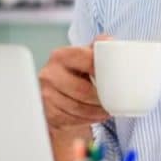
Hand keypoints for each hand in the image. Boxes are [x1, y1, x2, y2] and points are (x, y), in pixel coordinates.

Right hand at [38, 37, 112, 160]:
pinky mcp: (47, 112)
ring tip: (106, 110)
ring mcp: (46, 94)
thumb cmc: (75, 73)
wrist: (56, 94)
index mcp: (60, 56)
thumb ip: (97, 47)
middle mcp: (49, 74)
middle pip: (82, 90)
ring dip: (96, 112)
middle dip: (101, 99)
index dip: (101, 69)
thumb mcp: (84, 57)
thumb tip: (109, 41)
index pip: (84, 59)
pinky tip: (94, 115)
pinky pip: (71, 119)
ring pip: (78, 108)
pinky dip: (87, 120)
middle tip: (113, 101)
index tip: (114, 78)